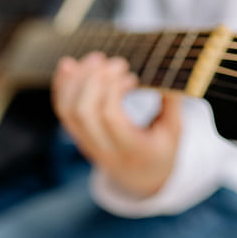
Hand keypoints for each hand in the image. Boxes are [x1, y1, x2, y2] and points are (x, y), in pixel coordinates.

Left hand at [51, 53, 180, 197]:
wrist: (141, 179)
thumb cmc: (161, 150)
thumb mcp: (174, 132)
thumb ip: (172, 103)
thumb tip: (172, 72)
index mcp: (131, 150)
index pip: (110, 116)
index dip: (115, 89)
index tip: (132, 76)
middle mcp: (104, 149)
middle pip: (83, 111)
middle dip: (95, 79)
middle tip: (117, 62)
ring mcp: (87, 144)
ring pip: (68, 110)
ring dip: (77, 79)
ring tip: (96, 58)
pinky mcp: (78, 136)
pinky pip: (62, 111)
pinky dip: (62, 86)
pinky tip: (68, 65)